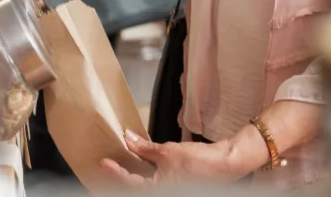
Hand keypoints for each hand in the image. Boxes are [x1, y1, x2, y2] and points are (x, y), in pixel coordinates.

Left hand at [99, 130, 248, 187]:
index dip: (115, 172)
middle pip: (135, 188)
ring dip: (133, 175)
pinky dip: (146, 173)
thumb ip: (145, 148)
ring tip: (121, 165)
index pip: (129, 184)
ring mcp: (170, 189)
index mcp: (158, 190)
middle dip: (120, 178)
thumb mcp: (168, 152)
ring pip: (145, 185)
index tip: (104, 163)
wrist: (225, 164)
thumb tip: (129, 139)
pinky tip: (142, 163)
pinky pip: (155, 181)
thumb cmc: (201, 162)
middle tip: (106, 170)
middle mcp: (163, 192)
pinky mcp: (177, 185)